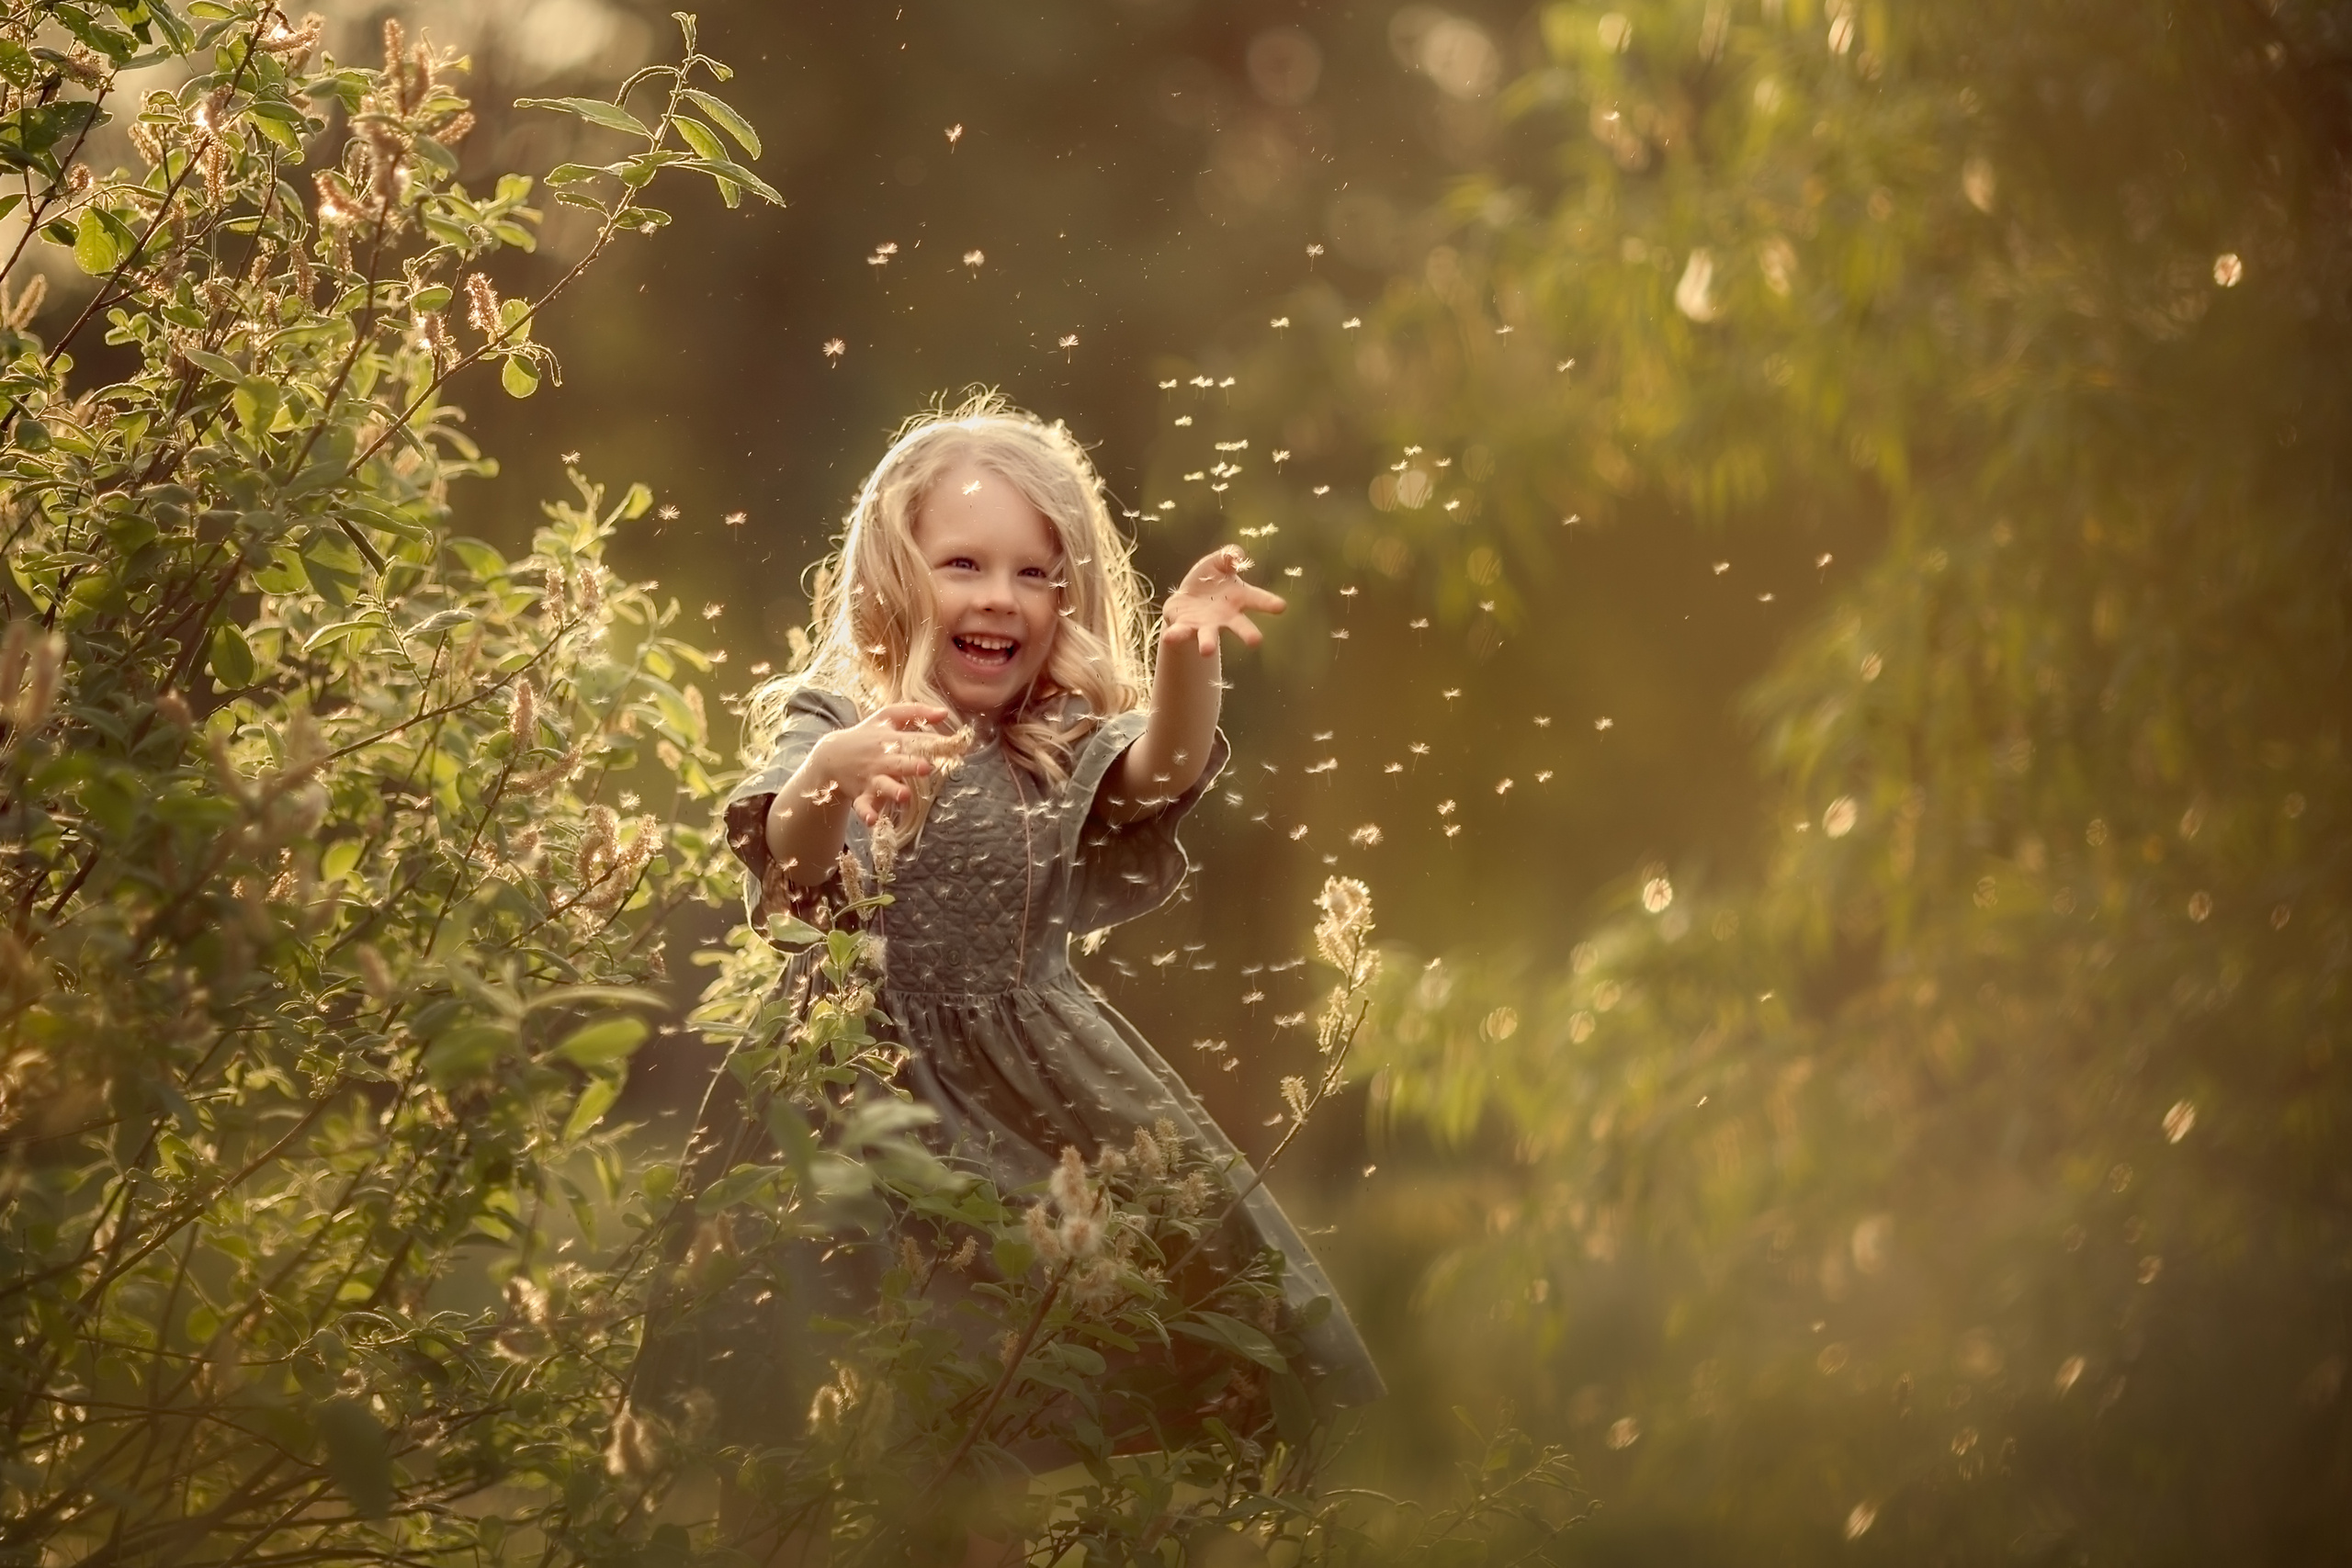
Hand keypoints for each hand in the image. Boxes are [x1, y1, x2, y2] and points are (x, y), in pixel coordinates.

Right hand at [808, 702, 953, 826]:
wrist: (830, 756)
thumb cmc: (866, 735)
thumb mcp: (887, 717)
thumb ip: (916, 712)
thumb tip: (946, 713)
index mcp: (891, 740)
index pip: (916, 741)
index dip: (936, 744)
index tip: (957, 747)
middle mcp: (882, 760)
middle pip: (899, 763)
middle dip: (912, 766)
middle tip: (926, 768)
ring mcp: (871, 779)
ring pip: (883, 786)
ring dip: (893, 791)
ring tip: (904, 795)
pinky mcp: (861, 795)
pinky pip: (863, 806)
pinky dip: (867, 813)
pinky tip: (873, 820)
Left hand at [1161, 545, 1286, 658]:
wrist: (1187, 599)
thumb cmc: (1209, 580)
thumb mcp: (1217, 562)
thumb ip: (1227, 556)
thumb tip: (1236, 555)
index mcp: (1238, 598)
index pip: (1257, 600)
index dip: (1269, 603)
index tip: (1281, 606)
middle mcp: (1225, 617)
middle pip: (1239, 625)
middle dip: (1247, 633)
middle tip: (1256, 640)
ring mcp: (1205, 625)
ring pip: (1209, 636)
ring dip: (1208, 643)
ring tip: (1207, 651)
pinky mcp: (1185, 627)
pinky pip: (1180, 633)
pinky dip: (1175, 636)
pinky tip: (1169, 637)